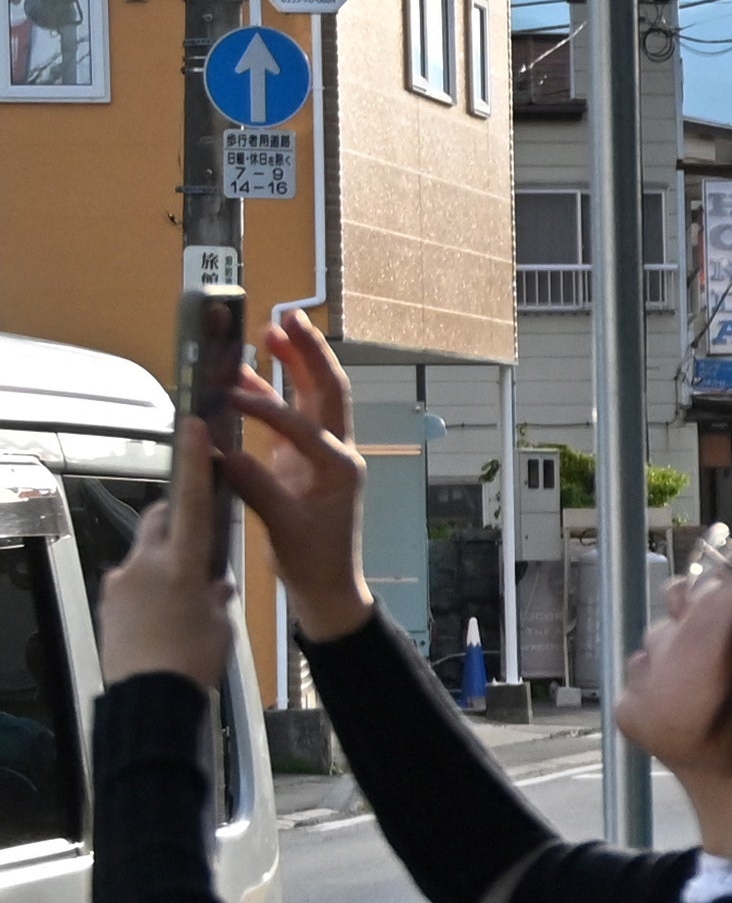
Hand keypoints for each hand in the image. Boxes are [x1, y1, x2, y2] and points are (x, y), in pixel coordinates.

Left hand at [100, 421, 237, 685]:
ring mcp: (120, 582)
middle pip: (159, 519)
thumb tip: (213, 583)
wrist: (149, 700)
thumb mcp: (219, 625)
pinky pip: (132, 582)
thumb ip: (215, 593)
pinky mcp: (108, 601)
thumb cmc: (194, 663)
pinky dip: (150, 589)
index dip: (193, 461)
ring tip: (185, 597)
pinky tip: (165, 618)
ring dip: (165, 562)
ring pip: (146, 553)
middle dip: (177, 517)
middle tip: (199, 532)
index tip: (192, 425)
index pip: (189, 500)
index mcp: (181, 565)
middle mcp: (145, 564)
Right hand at [201, 310, 371, 642]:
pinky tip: (246, 376)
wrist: (328, 586)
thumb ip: (256, 488)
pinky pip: (291, 418)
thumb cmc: (314, 560)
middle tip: (289, 315)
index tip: (230, 394)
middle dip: (310, 351)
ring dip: (296, 363)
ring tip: (270, 329)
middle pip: (328, 389)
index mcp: (339, 467)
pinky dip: (271, 396)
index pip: (303, 425)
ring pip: (313, 397)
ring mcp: (323, 454)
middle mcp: (338, 453)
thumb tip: (221, 454)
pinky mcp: (306, 461)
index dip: (266, 408)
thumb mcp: (284, 526)